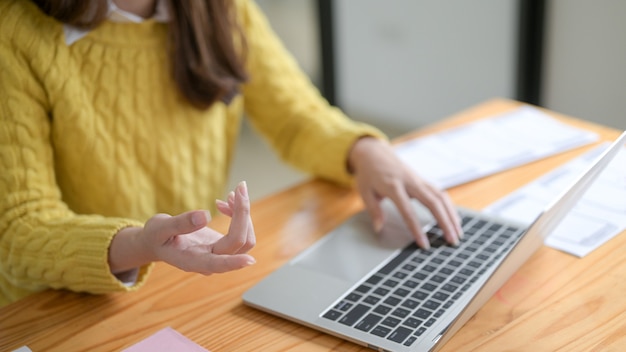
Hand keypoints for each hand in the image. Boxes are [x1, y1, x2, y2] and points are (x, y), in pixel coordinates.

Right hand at [109, 181, 255, 274]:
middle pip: (238, 243)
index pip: (218, 263)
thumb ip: (180, 224)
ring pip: (245, 239)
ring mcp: (220, 255)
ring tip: (231, 195)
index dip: (234, 262)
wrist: (157, 242)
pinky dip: (239, 215)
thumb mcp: (160, 228)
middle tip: (239, 187)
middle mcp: (211, 261)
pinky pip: (242, 233)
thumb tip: (205, 216)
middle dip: (242, 213)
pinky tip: (225, 203)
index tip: (250, 260)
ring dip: (243, 214)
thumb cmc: (156, 236)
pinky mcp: (225, 246)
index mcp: (193, 261)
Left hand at [348, 137, 461, 248]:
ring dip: (451, 215)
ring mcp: (419, 180)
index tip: (424, 244)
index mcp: (393, 186)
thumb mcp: (364, 191)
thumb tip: (379, 228)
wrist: (374, 152)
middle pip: (432, 203)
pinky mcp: (423, 180)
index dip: (417, 229)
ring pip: (440, 197)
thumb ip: (374, 210)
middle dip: (444, 222)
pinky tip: (454, 219)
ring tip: (458, 234)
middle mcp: (410, 182)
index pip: (408, 211)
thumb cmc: (368, 173)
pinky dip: (449, 206)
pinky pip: (440, 193)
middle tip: (452, 241)